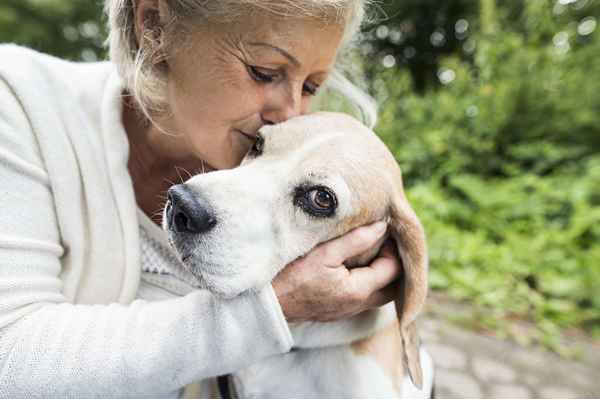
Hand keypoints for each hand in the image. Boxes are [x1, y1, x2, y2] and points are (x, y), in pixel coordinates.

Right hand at [272, 221, 401, 322]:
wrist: (270, 304)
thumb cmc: (293, 276)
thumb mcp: (324, 252)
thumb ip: (356, 240)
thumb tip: (381, 227)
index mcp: (359, 290)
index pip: (393, 268)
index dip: (393, 248)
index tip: (384, 231)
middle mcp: (358, 305)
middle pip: (392, 286)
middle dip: (393, 264)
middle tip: (383, 243)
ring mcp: (348, 311)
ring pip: (379, 294)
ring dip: (381, 275)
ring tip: (372, 253)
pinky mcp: (338, 312)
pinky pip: (364, 298)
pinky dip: (369, 283)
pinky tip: (356, 267)